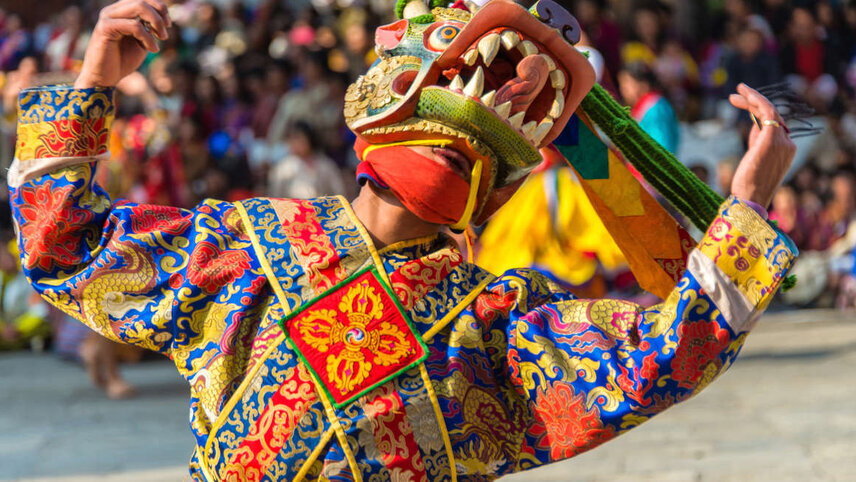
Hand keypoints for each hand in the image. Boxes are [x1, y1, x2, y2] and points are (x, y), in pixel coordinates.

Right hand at [74, 0, 170, 88]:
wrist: (104, 78)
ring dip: (156, 23)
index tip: (168, 24)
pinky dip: (147, 37)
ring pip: (139, 6)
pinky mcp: (105, 28)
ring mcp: (108, 17)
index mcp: (121, 11)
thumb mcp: (142, 41)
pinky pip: (134, 25)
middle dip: (159, 15)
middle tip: (164, 34)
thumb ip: (149, 28)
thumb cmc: (122, 60)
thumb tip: (163, 18)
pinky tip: (152, 49)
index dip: (160, 7)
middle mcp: (113, 10)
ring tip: (161, 39)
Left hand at [728, 83, 796, 206]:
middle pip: (772, 115)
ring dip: (752, 98)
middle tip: (735, 94)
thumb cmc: (748, 185)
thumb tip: (754, 125)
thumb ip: (758, 141)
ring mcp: (782, 141)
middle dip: (753, 102)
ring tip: (736, 91)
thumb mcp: (755, 158)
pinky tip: (745, 94)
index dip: (757, 112)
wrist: (750, 199)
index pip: (774, 124)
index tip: (741, 103)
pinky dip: (756, 100)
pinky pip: (767, 111)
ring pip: (769, 110)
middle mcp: (788, 143)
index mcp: (786, 148)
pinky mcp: (771, 139)